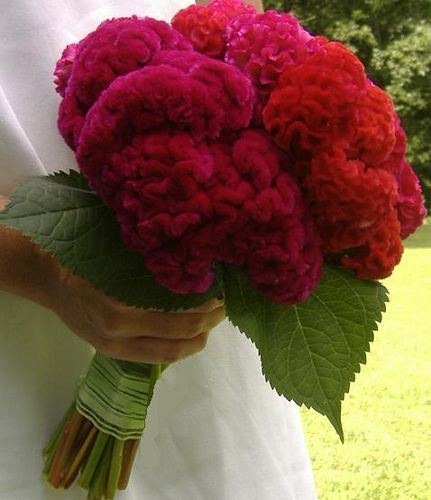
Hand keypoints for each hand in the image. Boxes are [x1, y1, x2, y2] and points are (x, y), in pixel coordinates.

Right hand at [0, 196, 224, 362]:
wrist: (49, 276)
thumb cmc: (88, 256)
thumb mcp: (121, 252)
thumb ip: (154, 263)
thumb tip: (196, 262)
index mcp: (122, 303)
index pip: (179, 315)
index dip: (207, 307)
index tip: (223, 291)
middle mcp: (119, 330)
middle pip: (179, 336)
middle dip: (209, 323)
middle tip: (225, 307)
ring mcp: (114, 345)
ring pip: (169, 353)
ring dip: (197, 339)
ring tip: (212, 323)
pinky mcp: (111, 353)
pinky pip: (154, 357)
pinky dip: (178, 347)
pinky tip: (191, 335)